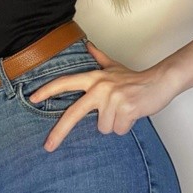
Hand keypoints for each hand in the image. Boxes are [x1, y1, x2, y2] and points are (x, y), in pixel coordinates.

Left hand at [28, 41, 177, 151]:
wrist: (159, 81)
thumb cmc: (134, 78)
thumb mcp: (114, 67)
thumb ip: (98, 58)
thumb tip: (88, 46)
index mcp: (94, 78)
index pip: (65, 83)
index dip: (48, 90)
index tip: (33, 99)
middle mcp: (100, 87)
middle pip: (74, 113)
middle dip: (59, 131)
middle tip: (48, 146)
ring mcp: (112, 98)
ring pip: (103, 127)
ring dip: (114, 123)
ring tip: (124, 111)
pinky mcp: (125, 109)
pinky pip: (118, 130)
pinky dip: (126, 126)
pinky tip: (132, 114)